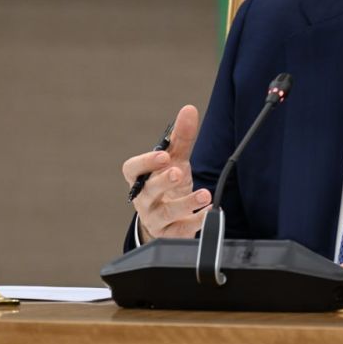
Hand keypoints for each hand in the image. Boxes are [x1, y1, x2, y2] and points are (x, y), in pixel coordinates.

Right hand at [121, 104, 211, 242]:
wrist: (167, 217)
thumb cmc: (167, 183)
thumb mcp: (175, 159)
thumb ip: (181, 137)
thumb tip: (189, 109)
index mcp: (140, 179)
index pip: (133, 169)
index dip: (146, 162)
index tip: (163, 155)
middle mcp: (143, 200)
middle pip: (147, 192)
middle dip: (162, 182)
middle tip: (178, 172)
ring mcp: (155, 218)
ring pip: (165, 213)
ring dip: (185, 203)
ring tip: (204, 194)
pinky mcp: (170, 233)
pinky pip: (180, 231)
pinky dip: (196, 221)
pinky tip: (209, 211)